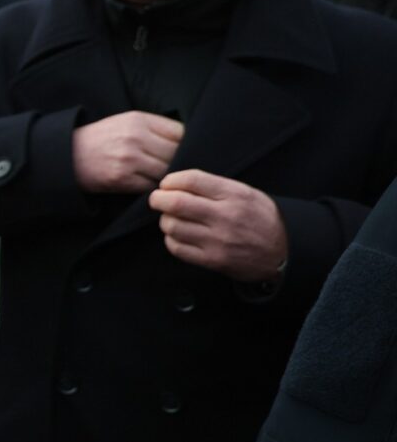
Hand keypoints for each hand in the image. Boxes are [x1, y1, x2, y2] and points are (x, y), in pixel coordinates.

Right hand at [71, 111, 184, 192]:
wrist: (67, 155)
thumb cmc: (101, 138)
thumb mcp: (125, 122)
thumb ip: (154, 128)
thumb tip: (186, 140)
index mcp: (139, 120)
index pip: (180, 133)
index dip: (187, 144)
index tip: (186, 152)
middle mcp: (135, 137)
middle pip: (176, 153)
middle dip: (179, 162)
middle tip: (178, 169)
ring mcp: (128, 159)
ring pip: (166, 172)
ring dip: (167, 178)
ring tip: (164, 179)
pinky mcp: (121, 178)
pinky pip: (150, 186)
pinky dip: (153, 188)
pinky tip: (149, 186)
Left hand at [149, 170, 288, 282]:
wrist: (286, 251)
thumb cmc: (261, 218)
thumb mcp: (246, 193)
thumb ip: (214, 187)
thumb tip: (177, 183)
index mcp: (235, 195)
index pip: (192, 180)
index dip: (171, 181)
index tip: (166, 184)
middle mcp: (226, 217)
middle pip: (176, 203)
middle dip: (158, 199)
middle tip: (157, 200)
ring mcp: (219, 241)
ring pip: (173, 226)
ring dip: (165, 221)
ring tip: (171, 219)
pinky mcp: (213, 261)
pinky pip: (177, 248)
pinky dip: (171, 240)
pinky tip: (178, 236)